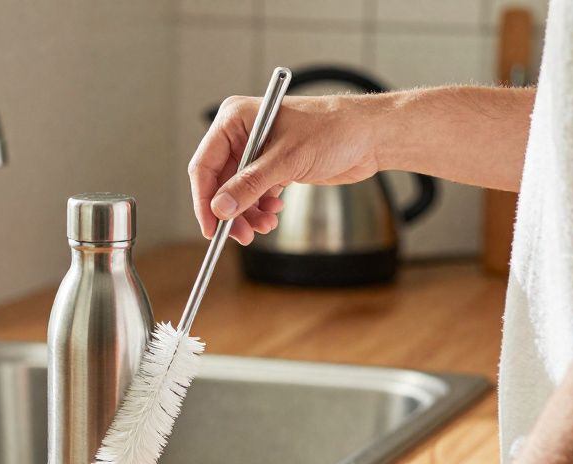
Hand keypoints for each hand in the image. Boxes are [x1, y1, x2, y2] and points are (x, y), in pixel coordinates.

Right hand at [188, 94, 382, 244]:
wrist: (368, 135)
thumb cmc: (332, 130)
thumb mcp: (287, 160)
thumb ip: (249, 186)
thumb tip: (220, 209)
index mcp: (236, 119)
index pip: (205, 164)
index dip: (204, 199)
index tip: (211, 227)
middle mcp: (242, 134)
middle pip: (219, 183)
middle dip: (230, 212)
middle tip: (241, 236)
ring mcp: (257, 152)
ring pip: (236, 193)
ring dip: (247, 215)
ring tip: (264, 227)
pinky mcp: (272, 167)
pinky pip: (254, 195)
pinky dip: (260, 210)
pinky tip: (273, 214)